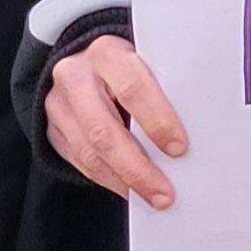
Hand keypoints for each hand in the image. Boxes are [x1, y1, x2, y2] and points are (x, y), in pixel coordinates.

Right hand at [46, 33, 189, 209]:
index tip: (180, 148)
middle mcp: (76, 76)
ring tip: (153, 197)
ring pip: (89, 152)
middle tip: (165, 193)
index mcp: (107, 53)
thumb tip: (198, 129)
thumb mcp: (145, 60)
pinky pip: (79, 162)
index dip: (157, 120)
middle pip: (104, 130)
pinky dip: (108, 180)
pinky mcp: (52, 128)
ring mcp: (58, 104)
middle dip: (138, 167)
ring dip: (123, 180)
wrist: (83, 58)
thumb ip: (164, 86)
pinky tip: (130, 189)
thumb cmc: (128, 63)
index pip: (132, 87)